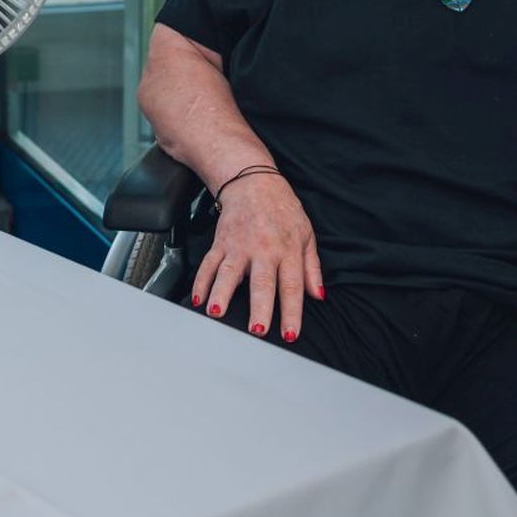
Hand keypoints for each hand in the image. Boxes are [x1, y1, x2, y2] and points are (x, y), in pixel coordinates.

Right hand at [188, 169, 324, 343]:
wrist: (253, 181)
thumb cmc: (282, 209)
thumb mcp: (306, 234)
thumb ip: (312, 268)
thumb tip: (318, 296)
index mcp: (288, 250)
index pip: (292, 286)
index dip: (292, 312)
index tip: (291, 334)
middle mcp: (263, 250)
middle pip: (261, 283)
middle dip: (259, 308)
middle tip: (257, 330)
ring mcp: (239, 246)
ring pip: (229, 273)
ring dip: (221, 294)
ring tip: (216, 313)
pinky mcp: (221, 242)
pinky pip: (209, 264)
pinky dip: (201, 282)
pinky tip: (198, 299)